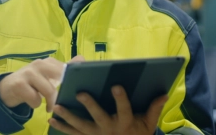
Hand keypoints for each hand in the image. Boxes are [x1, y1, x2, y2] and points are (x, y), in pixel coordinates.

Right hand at [0, 55, 84, 111]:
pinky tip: (32, 102)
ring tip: (48, 107)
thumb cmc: (32, 82)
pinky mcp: (19, 84)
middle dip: (63, 90)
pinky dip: (35, 104)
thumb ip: (64, 69)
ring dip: (50, 102)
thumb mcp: (48, 75)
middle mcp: (39, 64)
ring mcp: (28, 73)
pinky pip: (35, 100)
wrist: (8, 88)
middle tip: (62, 99)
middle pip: (61, 77)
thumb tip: (82, 58)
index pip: (67, 68)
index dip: (74, 77)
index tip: (77, 86)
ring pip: (49, 91)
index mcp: (48, 62)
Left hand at [49, 85, 167, 134]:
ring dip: (68, 117)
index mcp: (125, 123)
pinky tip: (52, 120)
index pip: (124, 109)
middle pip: (98, 117)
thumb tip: (163, 94)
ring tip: (58, 106)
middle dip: (89, 105)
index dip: (120, 98)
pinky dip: (62, 127)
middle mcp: (110, 129)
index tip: (116, 86)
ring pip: (81, 126)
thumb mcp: (148, 124)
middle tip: (80, 93)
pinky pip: (73, 134)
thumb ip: (154, 108)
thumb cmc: (138, 134)